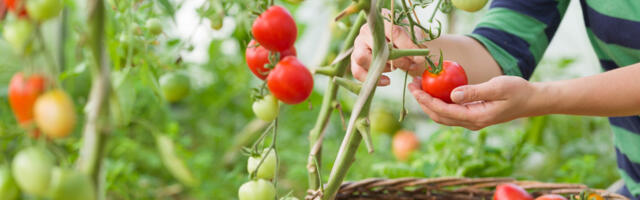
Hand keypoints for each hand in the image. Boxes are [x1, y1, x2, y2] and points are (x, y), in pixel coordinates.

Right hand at [351, 9, 425, 85]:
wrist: (396, 44)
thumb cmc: (404, 39)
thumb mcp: (412, 37)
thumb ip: (415, 45)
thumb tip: (418, 58)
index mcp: (382, 20)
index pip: (394, 32)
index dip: (407, 46)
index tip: (419, 57)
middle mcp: (366, 30)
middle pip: (376, 46)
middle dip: (396, 60)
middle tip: (409, 65)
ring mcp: (358, 45)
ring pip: (362, 58)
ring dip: (382, 67)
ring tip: (395, 68)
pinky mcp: (354, 59)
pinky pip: (358, 71)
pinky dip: (373, 79)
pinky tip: (386, 81)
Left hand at [408, 76, 541, 129]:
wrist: (531, 101)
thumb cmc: (517, 91)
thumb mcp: (497, 87)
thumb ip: (474, 91)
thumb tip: (452, 95)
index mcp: (476, 117)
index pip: (443, 111)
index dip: (426, 100)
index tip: (415, 88)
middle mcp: (471, 123)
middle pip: (438, 116)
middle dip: (422, 102)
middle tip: (411, 85)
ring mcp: (471, 121)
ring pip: (442, 116)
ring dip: (428, 103)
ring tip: (418, 86)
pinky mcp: (473, 116)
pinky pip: (450, 112)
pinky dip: (438, 102)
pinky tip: (434, 89)